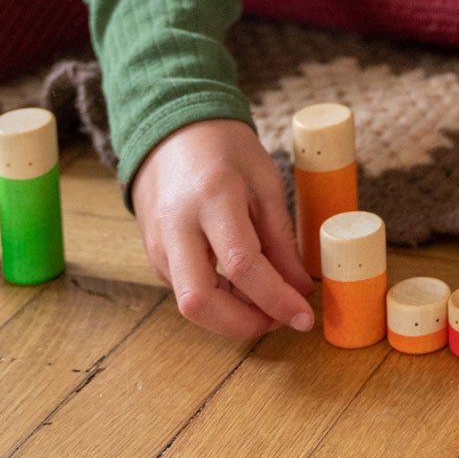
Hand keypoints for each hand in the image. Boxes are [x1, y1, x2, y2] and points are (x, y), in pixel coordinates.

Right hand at [132, 118, 314, 338]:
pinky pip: (185, 292)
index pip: (242, 264)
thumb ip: (280, 237)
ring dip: (232, 316)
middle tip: (282, 320)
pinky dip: (218, 302)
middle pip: (199, 302)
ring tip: (270, 304)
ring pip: (189, 304)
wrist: (171, 133)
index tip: (304, 317)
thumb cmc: (224, 149)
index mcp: (212, 197)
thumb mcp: (265, 180)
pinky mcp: (154, 257)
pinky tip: (245, 291)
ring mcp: (158, 245)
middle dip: (243, 324)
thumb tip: (300, 288)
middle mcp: (176, 228)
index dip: (276, 298)